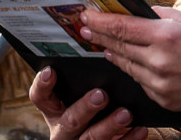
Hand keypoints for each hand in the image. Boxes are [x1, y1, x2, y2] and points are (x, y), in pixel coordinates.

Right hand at [29, 66, 147, 139]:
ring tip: (125, 113)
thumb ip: (83, 81)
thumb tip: (105, 50)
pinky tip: (141, 128)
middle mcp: (63, 130)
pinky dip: (128, 138)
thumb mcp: (77, 96)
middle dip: (84, 108)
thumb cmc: (89, 110)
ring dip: (109, 125)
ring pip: (91, 138)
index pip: (40, 97)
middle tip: (100, 94)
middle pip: (69, 120)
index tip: (51, 70)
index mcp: (54, 111)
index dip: (42, 85)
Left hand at [81, 6, 180, 112]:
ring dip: (113, 52)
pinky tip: (126, 61)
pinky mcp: (162, 99)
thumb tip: (137, 12)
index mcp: (166, 36)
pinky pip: (140, 81)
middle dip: (100, 35)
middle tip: (85, 27)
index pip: (122, 27)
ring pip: (126, 65)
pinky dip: (133, 69)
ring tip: (103, 43)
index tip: (87, 15)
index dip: (100, 21)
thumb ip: (160, 16)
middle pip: (119, 46)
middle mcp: (159, 60)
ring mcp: (159, 83)